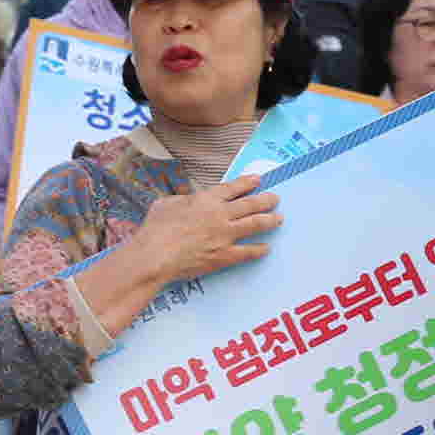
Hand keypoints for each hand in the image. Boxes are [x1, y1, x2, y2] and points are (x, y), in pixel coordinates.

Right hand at [129, 175, 278, 285]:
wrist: (156, 255)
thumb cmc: (155, 229)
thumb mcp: (165, 204)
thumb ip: (181, 199)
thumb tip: (185, 199)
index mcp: (206, 200)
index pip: (232, 188)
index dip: (247, 183)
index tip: (258, 180)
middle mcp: (220, 214)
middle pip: (250, 204)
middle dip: (266, 200)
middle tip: (276, 199)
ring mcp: (225, 235)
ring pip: (255, 224)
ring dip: (269, 220)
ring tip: (279, 218)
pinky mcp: (224, 255)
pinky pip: (248, 252)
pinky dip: (259, 250)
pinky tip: (267, 248)